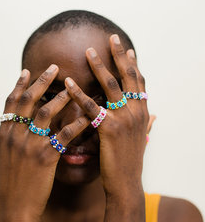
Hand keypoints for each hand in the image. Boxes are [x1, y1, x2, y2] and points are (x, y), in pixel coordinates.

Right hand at [0, 65, 89, 218]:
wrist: (16, 207)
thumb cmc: (6, 182)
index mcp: (4, 135)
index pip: (11, 103)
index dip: (19, 85)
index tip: (28, 70)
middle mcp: (16, 136)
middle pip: (28, 102)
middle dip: (41, 82)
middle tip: (54, 67)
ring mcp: (31, 146)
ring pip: (46, 114)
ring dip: (60, 98)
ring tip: (72, 86)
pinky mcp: (47, 157)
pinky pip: (64, 136)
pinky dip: (77, 125)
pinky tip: (88, 116)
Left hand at [64, 34, 149, 198]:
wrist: (126, 183)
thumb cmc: (130, 160)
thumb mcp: (140, 139)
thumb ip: (146, 124)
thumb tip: (154, 115)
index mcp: (143, 113)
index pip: (139, 82)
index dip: (134, 64)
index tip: (128, 48)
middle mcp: (136, 112)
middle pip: (128, 77)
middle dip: (120, 56)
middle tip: (112, 38)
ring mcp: (124, 119)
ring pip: (112, 86)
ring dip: (100, 66)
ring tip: (89, 51)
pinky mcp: (109, 129)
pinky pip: (91, 106)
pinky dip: (79, 93)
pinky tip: (68, 82)